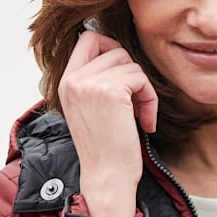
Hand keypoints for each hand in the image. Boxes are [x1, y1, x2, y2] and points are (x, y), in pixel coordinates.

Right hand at [58, 29, 158, 216]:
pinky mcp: (111, 91)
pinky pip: (141, 79)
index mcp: (66, 82)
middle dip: (130, 71)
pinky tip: (145, 122)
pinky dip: (150, 99)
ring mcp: (90, 83)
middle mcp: (73, 79)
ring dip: (143, 89)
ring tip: (139, 115)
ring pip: (130, 63)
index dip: (111, 47)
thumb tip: (117, 53)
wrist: (106, 178)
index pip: (87, 38)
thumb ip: (94, 80)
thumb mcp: (89, 108)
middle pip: (113, 48)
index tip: (123, 74)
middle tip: (134, 99)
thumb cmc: (105, 150)